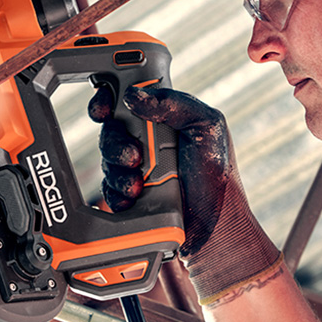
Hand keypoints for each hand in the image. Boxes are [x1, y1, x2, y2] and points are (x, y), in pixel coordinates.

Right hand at [89, 85, 280, 302]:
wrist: (215, 225)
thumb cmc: (218, 175)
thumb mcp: (206, 126)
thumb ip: (174, 103)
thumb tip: (134, 96)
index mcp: (162, 118)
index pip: (125, 99)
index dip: (108, 100)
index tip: (104, 109)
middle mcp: (146, 140)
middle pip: (110, 130)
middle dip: (115, 142)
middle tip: (134, 157)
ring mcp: (136, 168)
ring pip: (107, 159)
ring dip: (119, 171)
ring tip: (139, 184)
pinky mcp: (128, 194)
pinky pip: (107, 189)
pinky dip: (116, 193)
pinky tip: (134, 198)